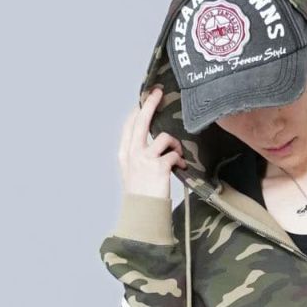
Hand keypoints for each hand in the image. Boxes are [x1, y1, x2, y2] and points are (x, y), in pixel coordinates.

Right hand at [118, 84, 183, 199]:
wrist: (143, 213)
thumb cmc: (141, 195)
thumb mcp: (133, 173)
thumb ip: (138, 156)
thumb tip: (153, 141)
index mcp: (125, 154)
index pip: (130, 125)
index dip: (138, 110)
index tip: (146, 100)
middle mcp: (133, 153)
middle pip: (141, 121)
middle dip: (151, 104)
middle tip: (159, 93)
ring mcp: (145, 159)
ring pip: (163, 138)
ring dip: (175, 144)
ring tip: (178, 156)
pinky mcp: (159, 167)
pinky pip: (174, 154)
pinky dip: (180, 160)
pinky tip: (181, 167)